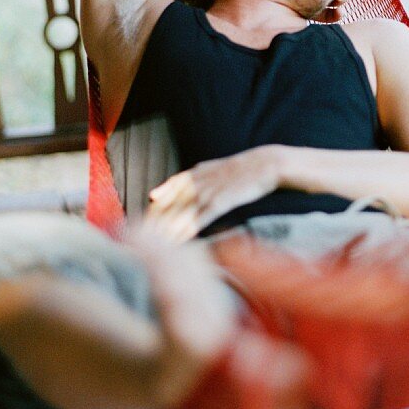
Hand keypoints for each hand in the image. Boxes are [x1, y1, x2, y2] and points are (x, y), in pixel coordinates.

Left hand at [146, 147, 280, 241]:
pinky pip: (200, 217)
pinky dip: (188, 229)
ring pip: (182, 212)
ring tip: (153, 243)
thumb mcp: (217, 167)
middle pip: (171, 202)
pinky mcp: (221, 202)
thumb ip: (196, 176)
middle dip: (156, 219)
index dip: (157, 204)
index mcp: (198, 172)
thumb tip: (174, 188)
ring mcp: (209, 191)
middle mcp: (199, 181)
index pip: (170, 188)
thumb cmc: (244, 169)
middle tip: (142, 236)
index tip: (146, 217)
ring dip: (167, 228)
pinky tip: (178, 240)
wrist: (267, 164)